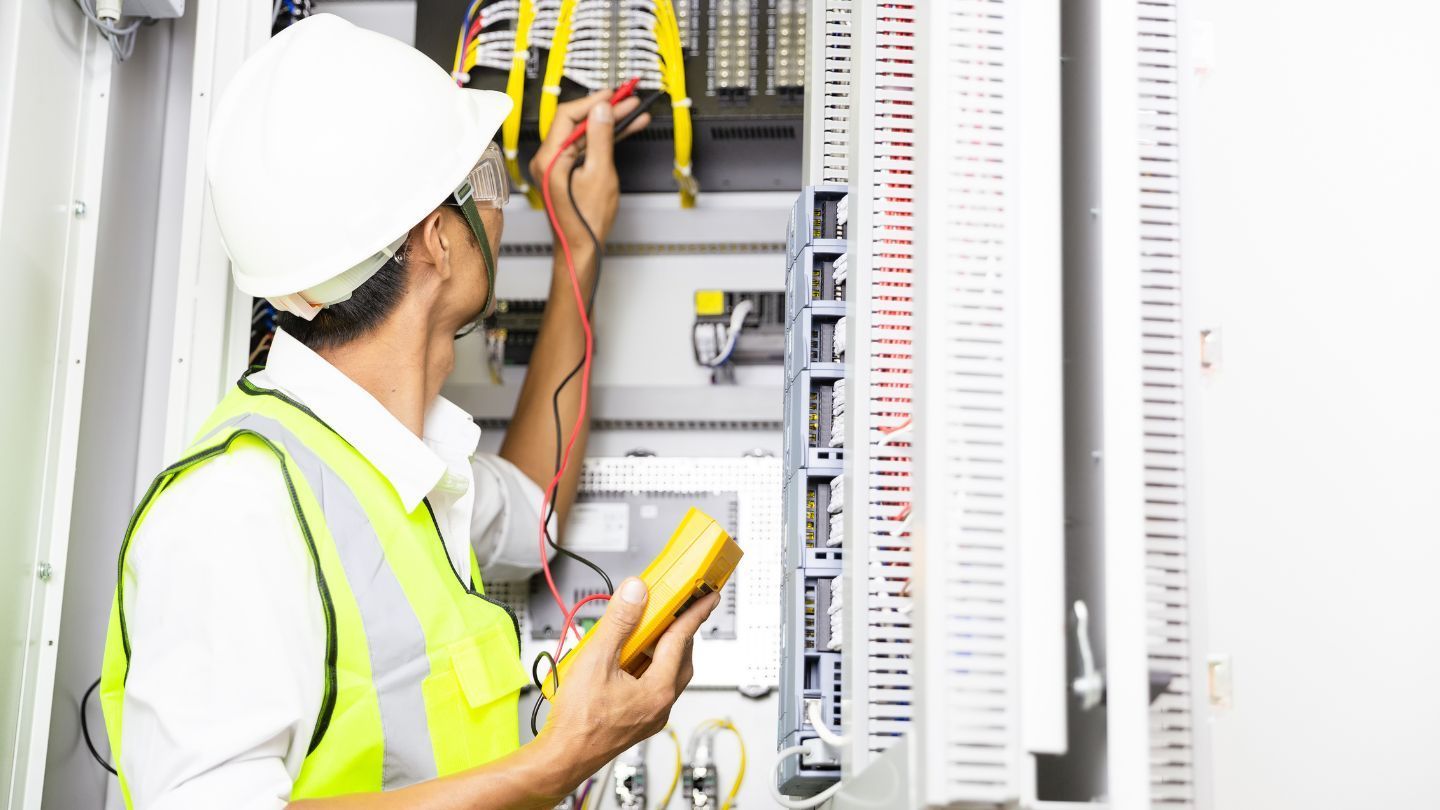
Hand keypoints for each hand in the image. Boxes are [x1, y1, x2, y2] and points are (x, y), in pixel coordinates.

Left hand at [529, 89, 650, 249]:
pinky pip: (586, 148)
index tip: (612, 95)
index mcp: (549, 158)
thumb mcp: (599, 174)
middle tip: (627, 101)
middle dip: (604, 110)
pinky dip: (604, 139)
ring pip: (584, 135)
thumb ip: (600, 138)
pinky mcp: (567, 172)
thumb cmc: (585, 221)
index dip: (592, 102)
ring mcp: (557, 166)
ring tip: (633, 114)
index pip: (567, 116)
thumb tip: (601, 110)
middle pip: (576, 123)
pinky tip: (624, 131)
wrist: (581, 248)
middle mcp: (548, 160)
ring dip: (608, 124)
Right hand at [536, 577, 720, 788]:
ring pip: (667, 674)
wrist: (562, 759)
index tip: (709, 597)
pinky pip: (651, 686)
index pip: (682, 640)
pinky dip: (647, 667)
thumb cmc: (578, 722)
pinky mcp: (637, 721)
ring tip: (644, 630)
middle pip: (680, 658)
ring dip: (660, 649)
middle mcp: (660, 705)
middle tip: (674, 609)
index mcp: (658, 690)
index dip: (695, 613)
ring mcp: (650, 715)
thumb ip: (619, 622)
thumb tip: (636, 593)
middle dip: (679, 631)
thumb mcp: (596, 660)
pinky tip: (625, 660)